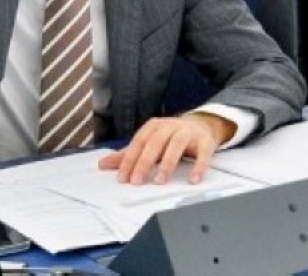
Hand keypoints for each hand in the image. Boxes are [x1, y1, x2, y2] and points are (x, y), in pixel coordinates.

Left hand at [98, 113, 235, 184]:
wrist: (201, 125)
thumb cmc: (170, 137)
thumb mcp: (148, 143)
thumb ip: (127, 154)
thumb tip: (102, 165)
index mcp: (154, 127)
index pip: (138, 142)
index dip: (130, 159)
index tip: (122, 178)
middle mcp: (170, 126)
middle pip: (155, 142)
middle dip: (145, 162)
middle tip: (137, 181)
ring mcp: (188, 132)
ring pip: (176, 144)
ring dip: (168, 162)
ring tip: (160, 181)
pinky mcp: (205, 141)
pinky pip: (203, 153)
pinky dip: (199, 166)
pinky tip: (193, 180)